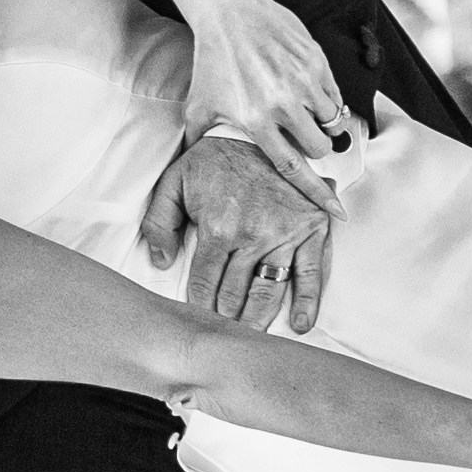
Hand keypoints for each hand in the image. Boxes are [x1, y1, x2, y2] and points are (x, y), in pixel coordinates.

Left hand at [141, 132, 334, 334]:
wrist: (260, 130)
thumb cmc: (215, 159)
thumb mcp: (175, 181)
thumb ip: (159, 221)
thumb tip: (162, 261)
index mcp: (219, 227)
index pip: (205, 282)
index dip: (199, 306)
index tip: (197, 321)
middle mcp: (253, 236)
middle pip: (236, 293)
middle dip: (227, 319)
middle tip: (222, 337)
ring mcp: (285, 234)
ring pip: (270, 289)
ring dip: (260, 319)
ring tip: (252, 340)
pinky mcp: (312, 228)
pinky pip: (312, 271)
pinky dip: (308, 300)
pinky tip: (301, 323)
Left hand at [180, 0, 362, 174]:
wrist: (229, 12)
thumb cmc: (212, 62)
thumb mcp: (198, 106)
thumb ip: (199, 143)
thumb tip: (194, 173)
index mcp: (256, 120)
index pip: (294, 167)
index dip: (317, 192)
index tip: (336, 210)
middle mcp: (284, 104)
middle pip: (319, 147)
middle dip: (313, 148)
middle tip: (301, 137)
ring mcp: (304, 81)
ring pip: (333, 122)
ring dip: (323, 124)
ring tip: (305, 113)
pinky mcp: (317, 61)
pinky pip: (336, 94)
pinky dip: (327, 100)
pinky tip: (308, 91)